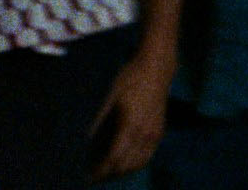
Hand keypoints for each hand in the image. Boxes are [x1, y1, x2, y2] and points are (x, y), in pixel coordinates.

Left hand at [88, 49, 174, 179]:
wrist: (156, 70)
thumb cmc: (130, 79)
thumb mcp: (110, 97)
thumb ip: (100, 119)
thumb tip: (88, 138)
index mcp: (130, 126)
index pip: (115, 157)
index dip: (102, 169)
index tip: (91, 176)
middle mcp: (145, 135)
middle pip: (128, 164)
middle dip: (112, 173)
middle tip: (96, 177)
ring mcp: (155, 134)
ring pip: (140, 162)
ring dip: (124, 171)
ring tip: (108, 173)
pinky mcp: (159, 131)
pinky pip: (148, 155)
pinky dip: (136, 163)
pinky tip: (125, 161)